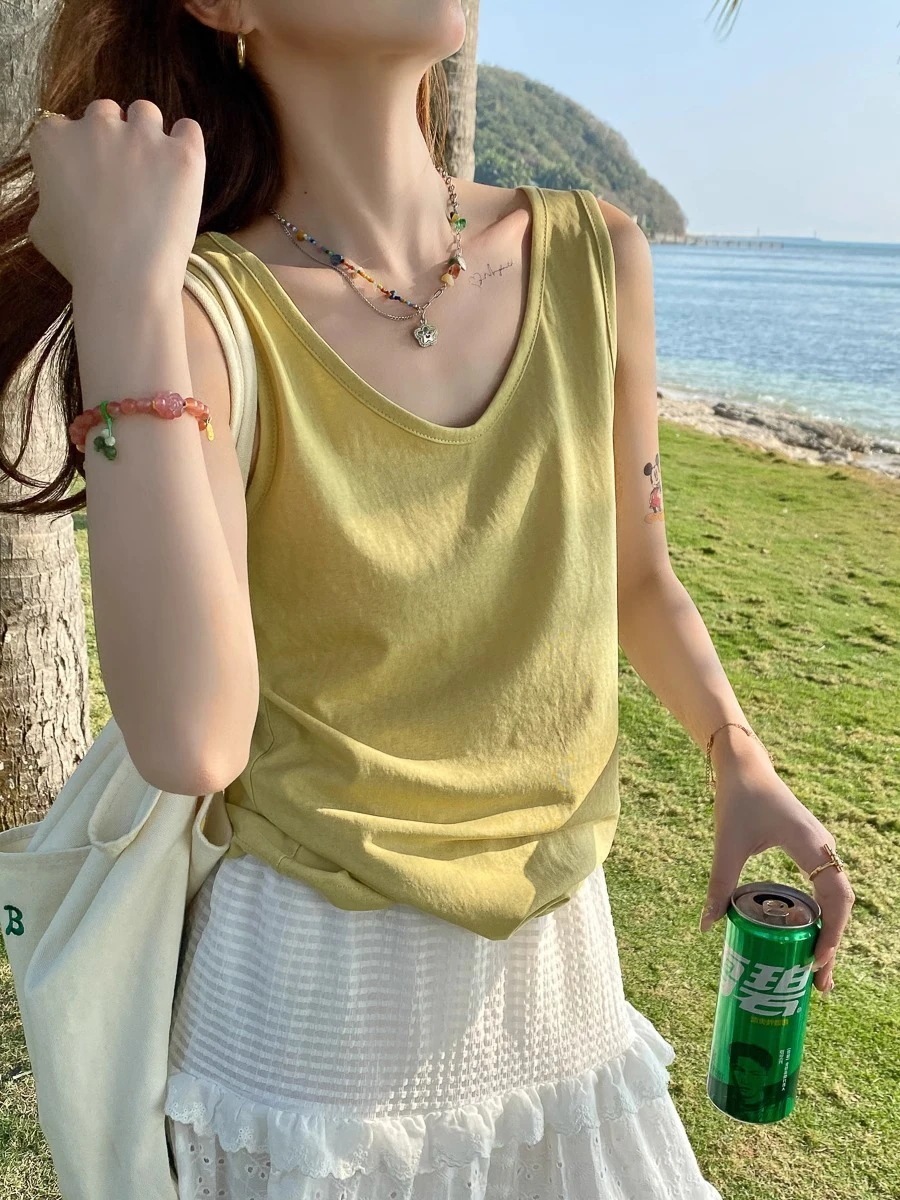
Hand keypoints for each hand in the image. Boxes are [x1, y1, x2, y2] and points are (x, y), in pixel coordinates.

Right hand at [26, 98, 205, 288]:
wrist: (126, 281)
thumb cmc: (81, 261)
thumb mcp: (42, 229)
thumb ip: (48, 198)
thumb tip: (58, 196)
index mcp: (54, 140)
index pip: (66, 127)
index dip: (81, 154)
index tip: (92, 179)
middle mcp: (96, 126)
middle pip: (107, 113)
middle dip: (114, 140)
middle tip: (126, 180)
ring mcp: (142, 137)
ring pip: (146, 114)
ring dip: (149, 136)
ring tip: (155, 176)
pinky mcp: (183, 154)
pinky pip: (188, 130)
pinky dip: (185, 144)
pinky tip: (181, 170)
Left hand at [699, 761, 854, 993]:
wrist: (745, 767)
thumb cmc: (739, 800)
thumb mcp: (727, 844)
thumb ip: (719, 885)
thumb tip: (705, 926)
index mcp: (810, 845)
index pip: (835, 897)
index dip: (832, 932)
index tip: (816, 961)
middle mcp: (824, 848)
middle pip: (841, 905)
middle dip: (832, 945)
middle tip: (818, 984)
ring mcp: (821, 849)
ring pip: (837, 899)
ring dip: (830, 934)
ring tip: (815, 970)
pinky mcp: (813, 851)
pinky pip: (827, 889)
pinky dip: (823, 917)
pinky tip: (808, 939)